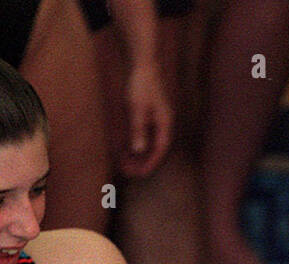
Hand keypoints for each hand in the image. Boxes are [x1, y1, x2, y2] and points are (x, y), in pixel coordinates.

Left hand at [117, 60, 173, 177]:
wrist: (144, 66)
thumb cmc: (141, 85)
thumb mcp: (137, 108)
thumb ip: (138, 129)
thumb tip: (139, 149)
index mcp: (165, 125)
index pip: (159, 151)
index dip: (149, 164)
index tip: (138, 173)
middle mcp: (163, 126)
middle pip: (154, 151)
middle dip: (141, 162)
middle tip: (127, 171)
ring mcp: (156, 122)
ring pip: (149, 144)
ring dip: (138, 155)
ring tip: (124, 163)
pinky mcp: (149, 117)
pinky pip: (144, 137)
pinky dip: (136, 144)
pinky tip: (125, 149)